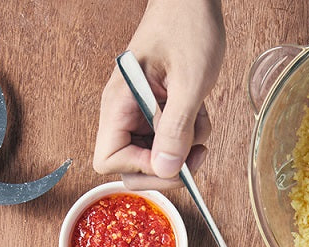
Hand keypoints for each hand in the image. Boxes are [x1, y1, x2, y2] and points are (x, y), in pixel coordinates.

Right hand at [93, 0, 225, 189]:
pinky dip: (188, 136)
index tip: (170, 158)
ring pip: (154, 157)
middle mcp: (123, 111)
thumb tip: (165, 169)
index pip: (109, 159)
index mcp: (119, 102)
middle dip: (167, 167)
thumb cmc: (187, 27)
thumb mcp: (189, 82)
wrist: (193, 1)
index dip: (140, 168)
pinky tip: (199, 115)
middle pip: (131, 166)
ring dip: (183, 150)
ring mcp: (139, 113)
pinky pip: (168, 141)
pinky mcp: (156, 112)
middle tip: (195, 155)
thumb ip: (176, 128)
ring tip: (200, 123)